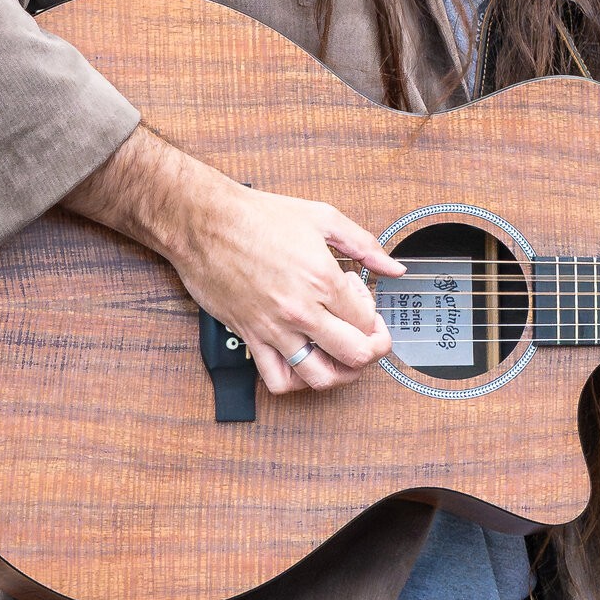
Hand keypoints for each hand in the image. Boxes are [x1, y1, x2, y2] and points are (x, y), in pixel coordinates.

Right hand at [64, 126, 402, 393]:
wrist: (205, 223)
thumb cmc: (258, 217)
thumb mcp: (323, 218)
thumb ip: (365, 245)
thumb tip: (394, 268)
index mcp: (323, 280)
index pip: (367, 320)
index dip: (373, 314)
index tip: (363, 299)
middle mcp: (302, 311)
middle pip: (355, 355)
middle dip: (372, 350)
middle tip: (370, 338)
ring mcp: (275, 329)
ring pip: (320, 377)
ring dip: (341, 374)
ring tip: (343, 358)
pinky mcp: (251, 337)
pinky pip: (277, 380)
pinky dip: (297, 383)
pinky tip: (304, 363)